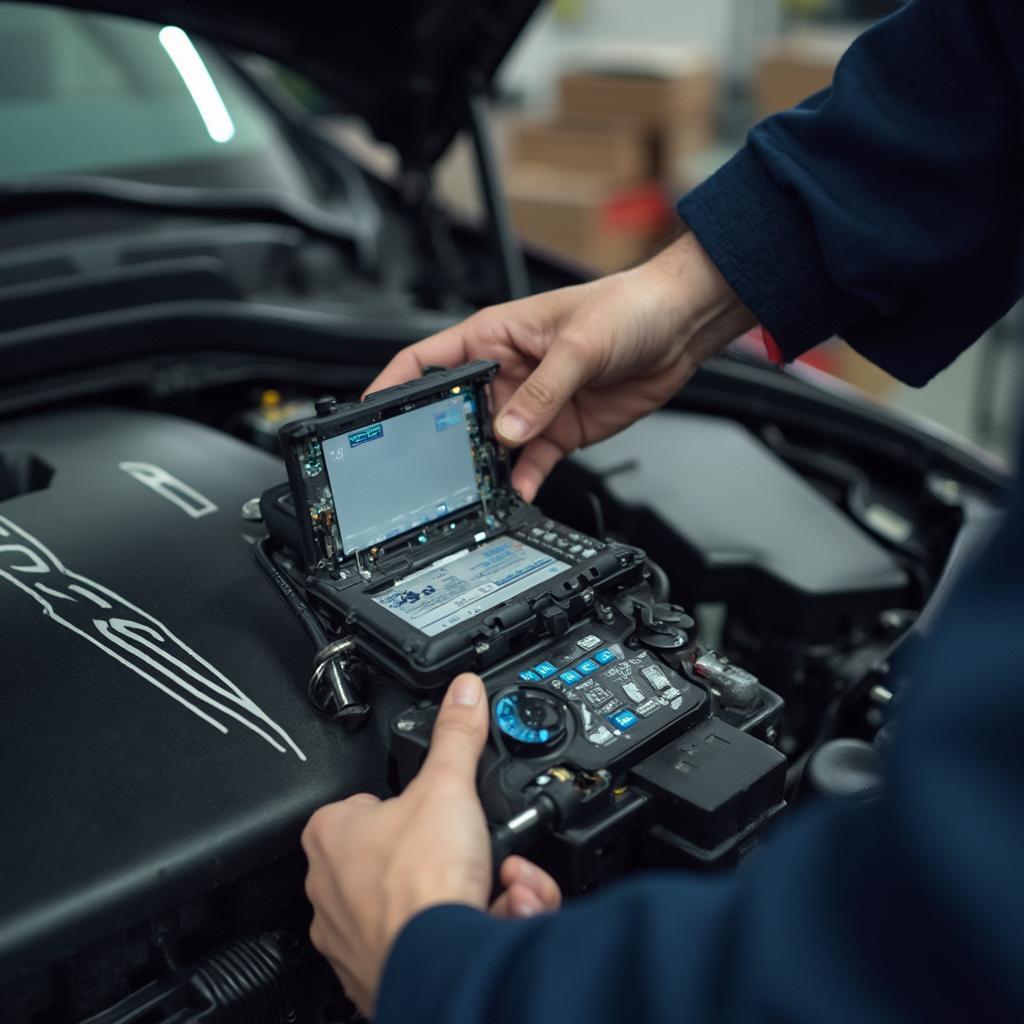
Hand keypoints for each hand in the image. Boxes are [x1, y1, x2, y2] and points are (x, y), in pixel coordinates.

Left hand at [302, 674, 560, 1016]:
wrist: (438, 965)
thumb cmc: (423, 883)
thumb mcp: (449, 785)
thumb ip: (456, 735)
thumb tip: (463, 692)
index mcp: (332, 834)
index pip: (362, 802)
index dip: (404, 801)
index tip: (433, 806)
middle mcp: (327, 887)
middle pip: (391, 853)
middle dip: (436, 851)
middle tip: (466, 849)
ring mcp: (346, 935)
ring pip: (404, 899)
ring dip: (449, 889)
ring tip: (483, 885)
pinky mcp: (372, 972)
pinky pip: (413, 942)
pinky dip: (449, 930)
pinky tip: (478, 919)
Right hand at [370, 232, 754, 500]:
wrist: (679, 326)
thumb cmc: (627, 307)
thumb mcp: (578, 345)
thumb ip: (541, 392)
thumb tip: (506, 432)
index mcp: (494, 336)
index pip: (427, 361)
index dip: (393, 386)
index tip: (369, 413)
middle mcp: (506, 372)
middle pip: (455, 412)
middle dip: (439, 439)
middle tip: (426, 468)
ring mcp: (531, 404)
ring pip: (491, 443)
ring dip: (482, 467)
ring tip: (471, 491)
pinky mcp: (559, 429)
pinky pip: (530, 462)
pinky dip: (523, 480)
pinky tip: (519, 494)